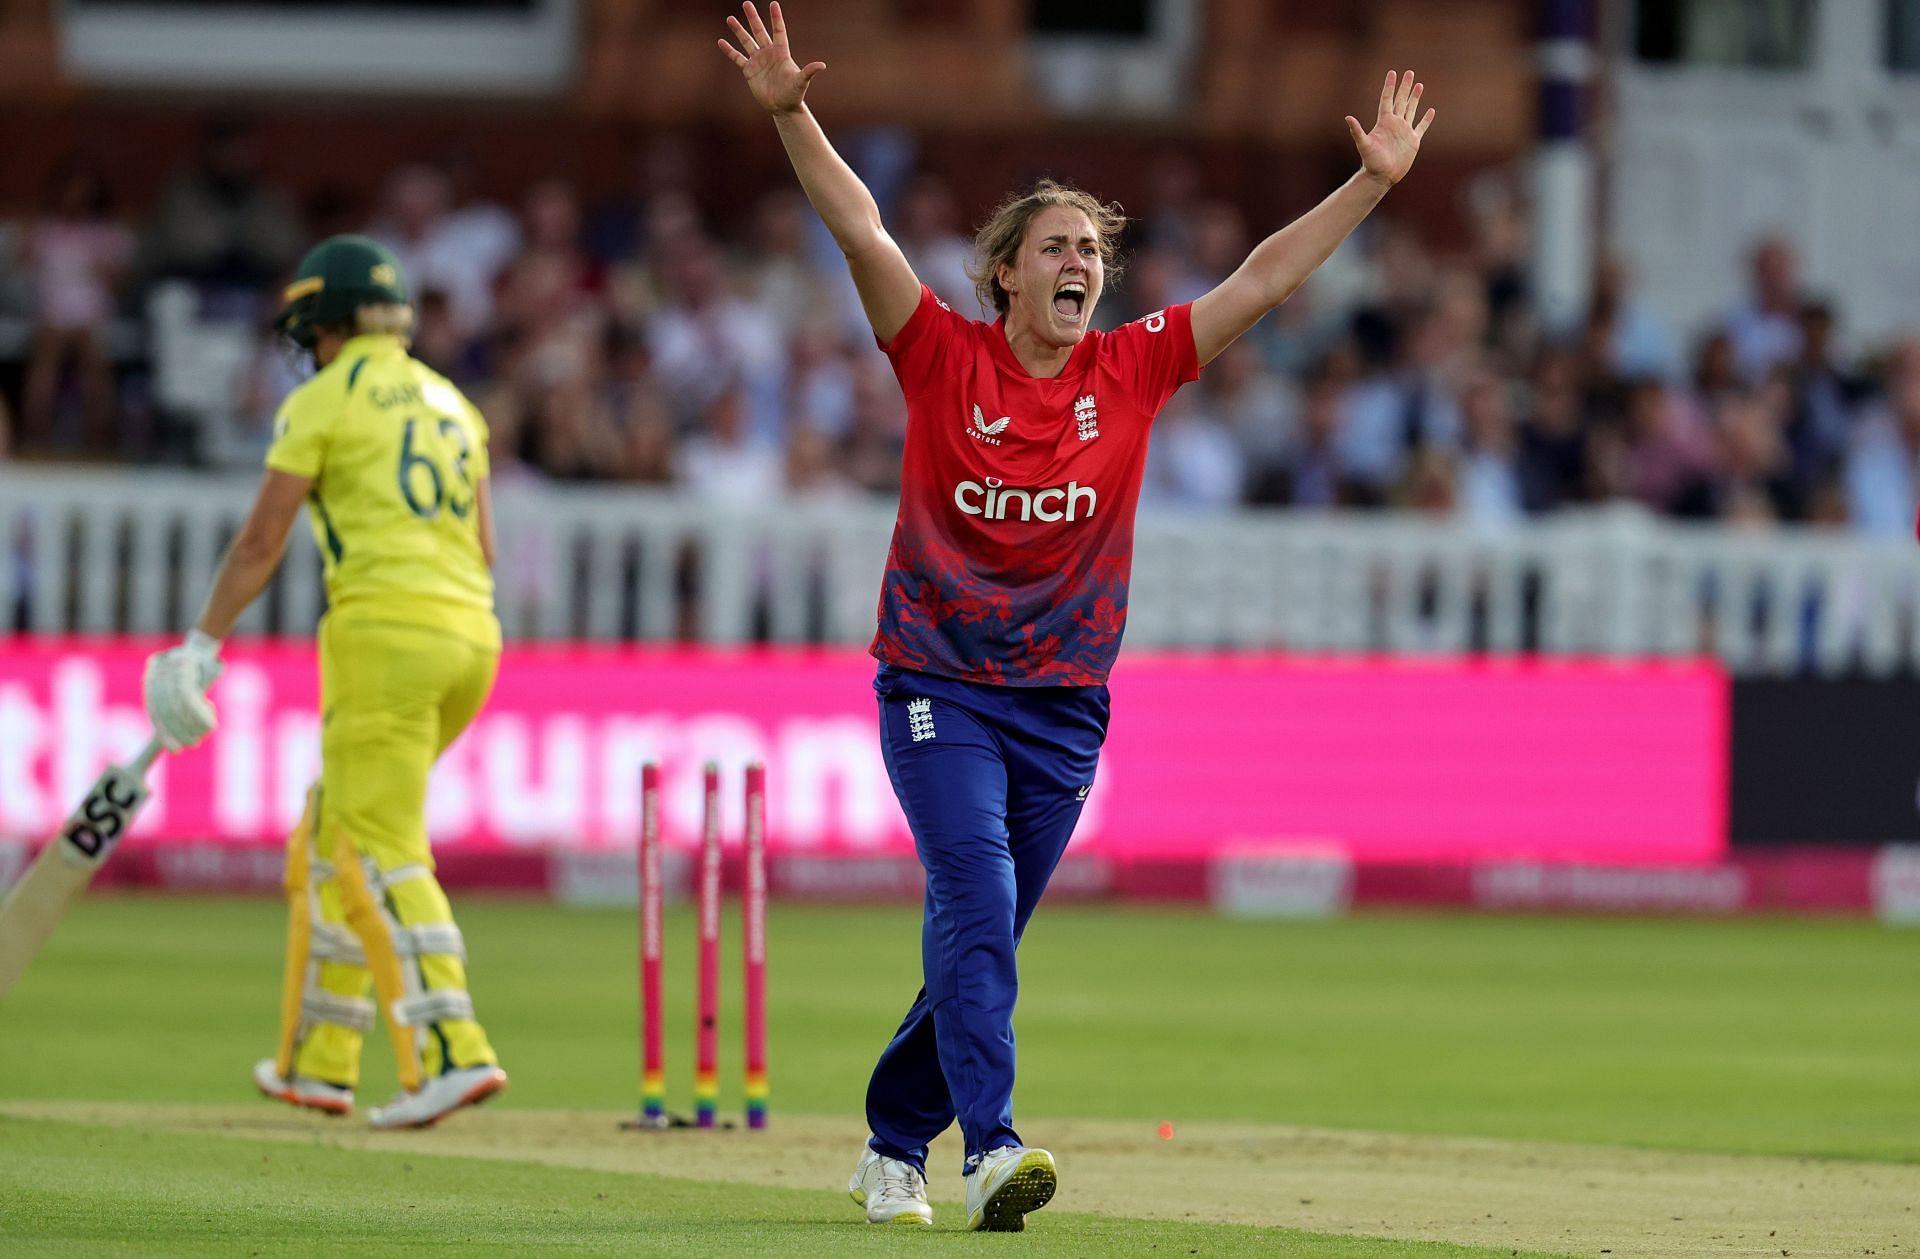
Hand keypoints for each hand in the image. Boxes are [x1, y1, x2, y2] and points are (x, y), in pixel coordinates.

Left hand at [143, 631, 222, 751]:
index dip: (164, 733)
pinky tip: (211, 723)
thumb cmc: (196, 669)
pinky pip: (189, 698)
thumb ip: (175, 706)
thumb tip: (168, 742)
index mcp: (152, 679)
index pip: (155, 712)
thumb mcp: (184, 686)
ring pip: (178, 706)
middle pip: (166, 711)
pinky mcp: (185, 667)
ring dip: (192, 725)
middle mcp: (157, 673)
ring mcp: (170, 669)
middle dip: (179, 731)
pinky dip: (199, 714)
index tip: (175, 749)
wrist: (206, 644)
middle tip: (192, 744)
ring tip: (206, 732)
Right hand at [718, 1, 825, 115]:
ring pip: (746, 42)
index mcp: (781, 52)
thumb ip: (808, 72)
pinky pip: (737, 58)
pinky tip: (721, 42)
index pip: (778, 30)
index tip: (773, 3)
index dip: (776, 18)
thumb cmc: (794, 94)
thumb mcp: (801, 82)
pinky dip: (729, 51)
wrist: (782, 107)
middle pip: (759, 31)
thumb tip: (822, 65)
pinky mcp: (749, 71)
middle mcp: (769, 53)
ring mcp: (758, 61)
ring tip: (730, 18)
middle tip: (746, 3)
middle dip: (753, 18)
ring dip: (738, 30)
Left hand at [1346, 70, 1434, 188]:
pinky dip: (1426, 119)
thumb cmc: (1371, 162)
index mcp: (1384, 122)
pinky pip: (1421, 126)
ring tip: (1419, 85)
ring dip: (1415, 98)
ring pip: (1411, 110)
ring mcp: (1404, 131)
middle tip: (1410, 72)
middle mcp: (1395, 124)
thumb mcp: (1364, 145)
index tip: (1392, 73)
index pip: (1387, 99)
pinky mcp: (1413, 141)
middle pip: (1401, 100)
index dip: (1390, 86)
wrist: (1382, 176)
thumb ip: (1357, 131)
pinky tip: (1430, 110)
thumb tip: (1347, 118)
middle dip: (1405, 86)